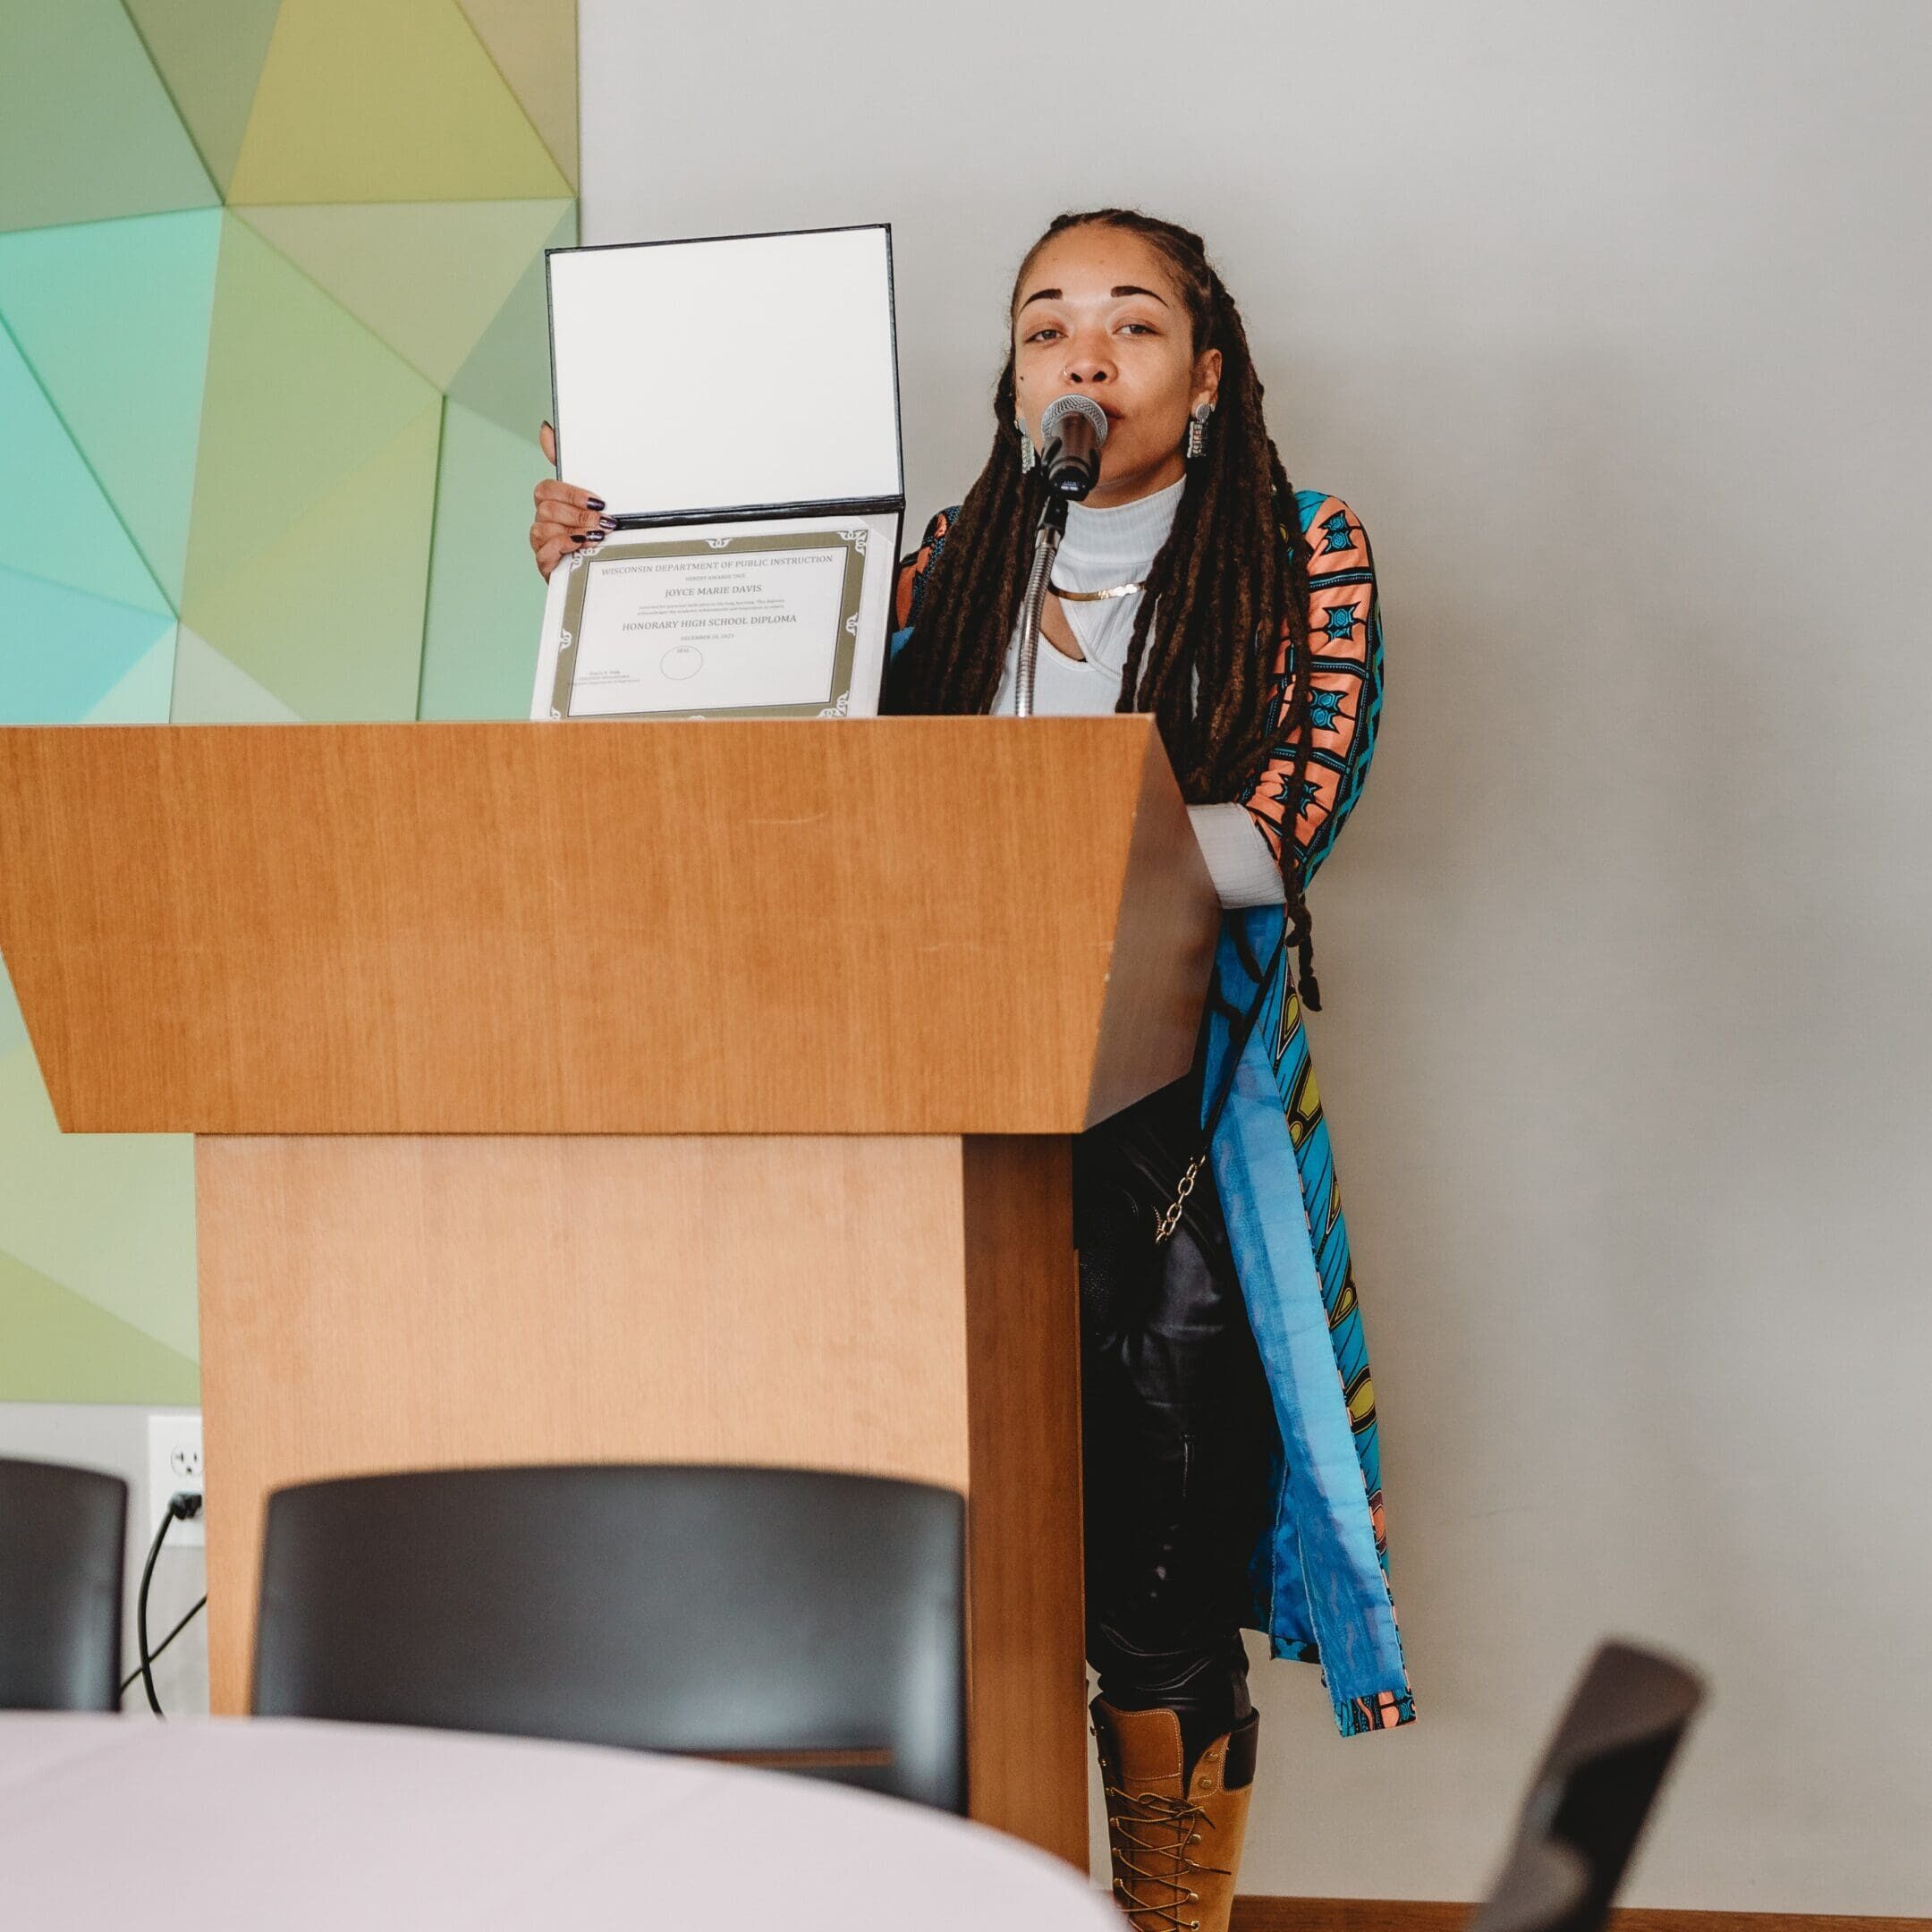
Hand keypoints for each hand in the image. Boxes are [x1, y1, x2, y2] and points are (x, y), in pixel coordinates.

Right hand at [530, 421, 611, 579]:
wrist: (599, 568)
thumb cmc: (593, 531)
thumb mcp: (592, 499)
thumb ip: (574, 465)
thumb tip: (546, 429)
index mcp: (552, 503)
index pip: (547, 488)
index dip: (571, 493)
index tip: (597, 502)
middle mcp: (544, 520)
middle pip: (547, 508)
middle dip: (578, 514)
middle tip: (604, 522)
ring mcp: (542, 543)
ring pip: (545, 528)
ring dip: (574, 530)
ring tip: (597, 536)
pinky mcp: (545, 564)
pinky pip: (544, 552)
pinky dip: (563, 546)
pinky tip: (581, 546)